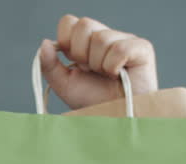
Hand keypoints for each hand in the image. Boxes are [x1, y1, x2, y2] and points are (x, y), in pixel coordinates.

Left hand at [38, 14, 157, 109]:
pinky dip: (113, 66)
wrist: (114, 118)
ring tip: (106, 76)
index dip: (66, 41)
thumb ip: (50, 65)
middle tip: (91, 71)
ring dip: (98, 64)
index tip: (73, 62)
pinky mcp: (141, 48)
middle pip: (84, 25)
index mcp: (86, 41)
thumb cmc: (93, 101)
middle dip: (81, 54)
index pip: (69, 22)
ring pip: (101, 38)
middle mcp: (106, 36)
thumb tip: (44, 43)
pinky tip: (118, 75)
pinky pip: (119, 48)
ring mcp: (125, 39)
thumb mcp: (64, 84)